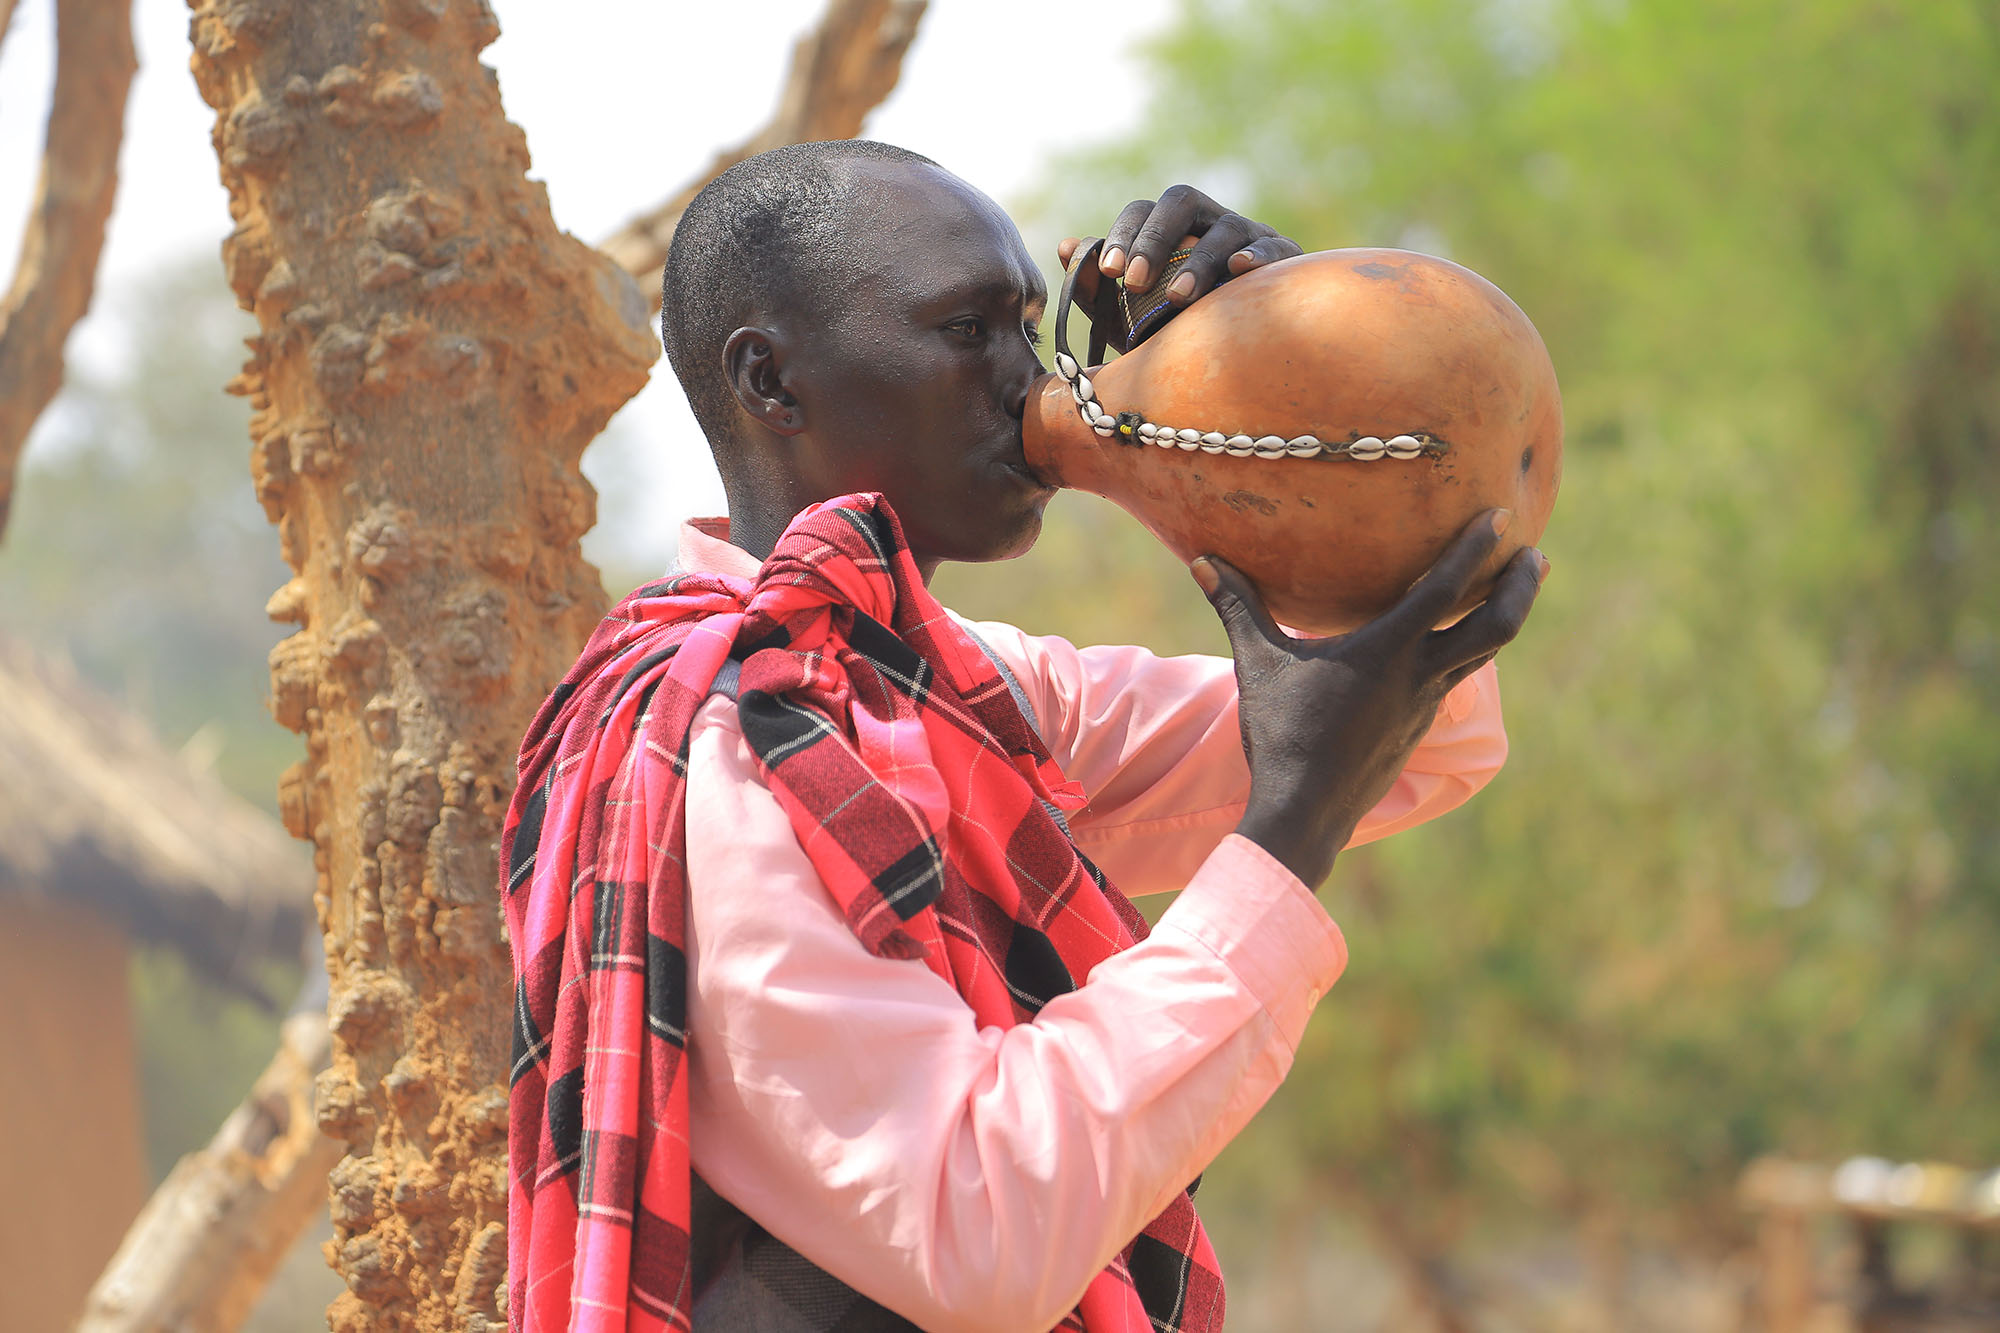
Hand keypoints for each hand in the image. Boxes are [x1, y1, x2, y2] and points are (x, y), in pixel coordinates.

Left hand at [1058, 185, 1300, 327]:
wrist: (1245, 351)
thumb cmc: (1180, 327)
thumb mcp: (1132, 315)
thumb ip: (1097, 286)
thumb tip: (1066, 248)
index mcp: (1172, 228)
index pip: (1143, 210)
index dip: (1123, 234)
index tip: (1107, 272)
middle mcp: (1208, 221)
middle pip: (1181, 201)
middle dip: (1155, 238)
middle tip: (1134, 281)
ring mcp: (1249, 234)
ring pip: (1224, 228)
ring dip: (1198, 260)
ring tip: (1177, 297)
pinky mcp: (1286, 256)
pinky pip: (1274, 246)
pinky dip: (1257, 255)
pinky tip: (1239, 271)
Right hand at [1194, 510, 1548, 888]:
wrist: (1306, 813)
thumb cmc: (1279, 735)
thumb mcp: (1257, 666)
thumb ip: (1237, 608)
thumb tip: (1202, 559)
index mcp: (1385, 652)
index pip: (1442, 591)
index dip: (1473, 550)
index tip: (1500, 516)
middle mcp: (1418, 676)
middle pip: (1496, 627)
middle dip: (1521, 587)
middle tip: (1535, 553)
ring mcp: (1425, 704)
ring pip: (1485, 653)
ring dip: (1507, 615)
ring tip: (1516, 585)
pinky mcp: (1420, 725)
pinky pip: (1458, 676)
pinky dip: (1472, 647)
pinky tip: (1460, 640)